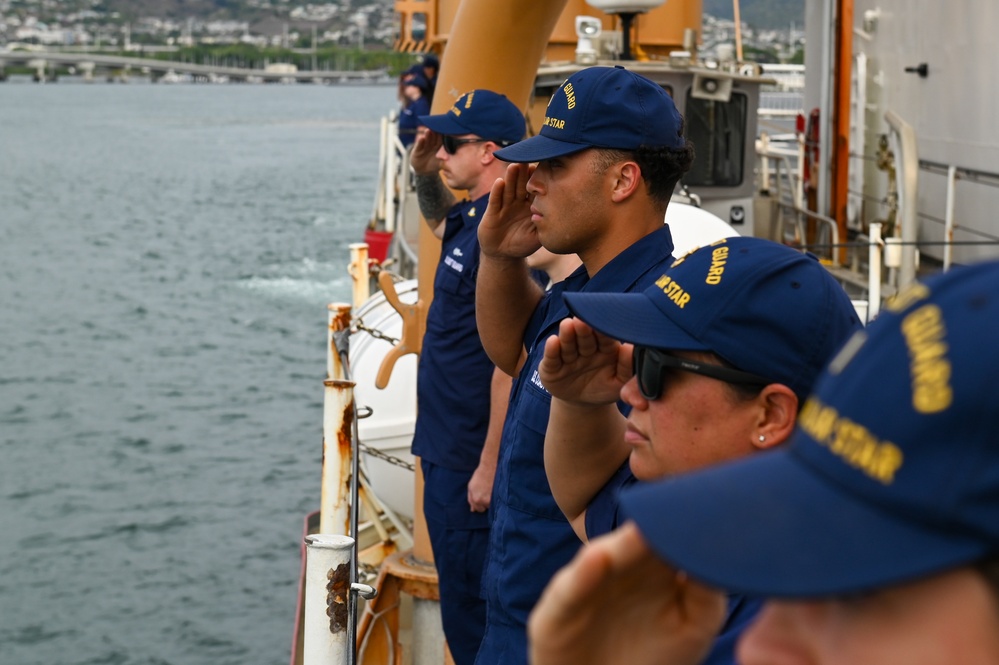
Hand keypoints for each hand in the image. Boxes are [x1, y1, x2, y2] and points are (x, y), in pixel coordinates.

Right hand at [410, 128, 441, 174]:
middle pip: (433, 138)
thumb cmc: (433, 165)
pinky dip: (420, 142)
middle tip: (436, 127)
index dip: (442, 135)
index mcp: (438, 146)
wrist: (422, 170)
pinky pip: (419, 145)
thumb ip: (443, 162)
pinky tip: (421, 138)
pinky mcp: (417, 150)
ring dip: (427, 135)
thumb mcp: (439, 164)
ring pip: (426, 140)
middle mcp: (431, 145)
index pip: (440, 140)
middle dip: (434, 133)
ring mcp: (424, 146)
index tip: (444, 130)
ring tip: (428, 130)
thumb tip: (448, 160)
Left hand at [467, 461, 494, 511]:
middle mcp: (482, 501)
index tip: (481, 500)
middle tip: (486, 495)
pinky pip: (496, 502)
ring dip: (490, 501)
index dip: (479, 505)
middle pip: (483, 509)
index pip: (477, 509)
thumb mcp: (471, 486)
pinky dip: (496, 498)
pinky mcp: (498, 496)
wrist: (490, 467)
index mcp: (475, 499)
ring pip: (490, 506)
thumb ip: (471, 498)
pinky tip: (495, 492)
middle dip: (484, 504)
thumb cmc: (480, 475)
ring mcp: (491, 499)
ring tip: (491, 492)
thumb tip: (473, 510)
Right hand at [477, 162, 541, 259]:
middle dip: (525, 173)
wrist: (503, 254)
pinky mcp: (493, 212)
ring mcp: (505, 205)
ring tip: (515, 166)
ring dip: (511, 178)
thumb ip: (545, 227)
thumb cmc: (522, 244)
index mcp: (531, 205)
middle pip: (522, 185)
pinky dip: (497, 191)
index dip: (539, 180)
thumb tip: (558, 218)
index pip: (536, 190)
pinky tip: (499, 182)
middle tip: (529, 159)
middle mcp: (518, 202)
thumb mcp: (537, 237)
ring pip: (509, 189)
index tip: (546, 169)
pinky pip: (495, 200)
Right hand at [529, 522, 726, 664]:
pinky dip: (584, 572)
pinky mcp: (559, 607)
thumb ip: (708, 592)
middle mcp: (620, 564)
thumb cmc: (654, 658)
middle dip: (657, 520)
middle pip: (638, 536)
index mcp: (655, 563)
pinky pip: (571, 587)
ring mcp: (588, 581)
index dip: (686, 518)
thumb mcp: (692, 626)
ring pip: (604, 554)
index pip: (670, 529)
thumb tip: (723, 552)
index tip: (709, 504)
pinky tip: (600, 557)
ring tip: (644, 528)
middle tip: (680, 504)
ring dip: (623, 542)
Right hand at [540, 318, 631, 405]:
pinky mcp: (551, 367)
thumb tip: (632, 348)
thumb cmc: (605, 388)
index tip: (602, 321)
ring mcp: (568, 357)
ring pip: (568, 344)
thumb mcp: (619, 382)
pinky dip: (551, 350)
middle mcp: (585, 348)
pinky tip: (552, 342)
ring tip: (567, 325)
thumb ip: (627, 367)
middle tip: (581, 319)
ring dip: (567, 335)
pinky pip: (552, 358)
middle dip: (583, 329)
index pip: (604, 337)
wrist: (584, 404)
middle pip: (584, 337)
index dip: (602, 330)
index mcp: (605, 348)